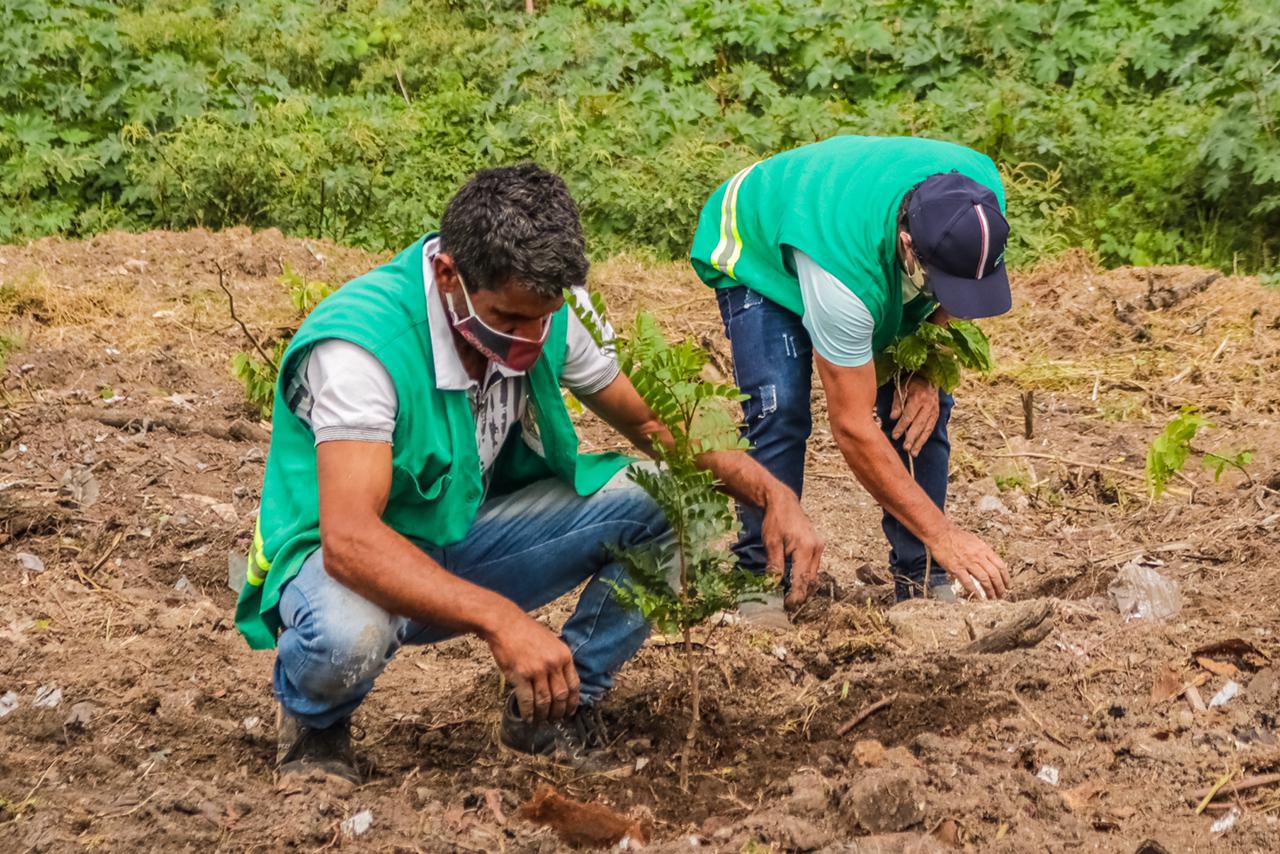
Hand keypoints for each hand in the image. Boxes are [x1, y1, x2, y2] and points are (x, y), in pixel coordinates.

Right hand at [484, 611, 579, 721]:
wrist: (505, 623)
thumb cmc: (526, 631)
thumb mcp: (551, 642)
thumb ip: (558, 660)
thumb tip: (561, 682)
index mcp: (564, 655)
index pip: (574, 685)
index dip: (573, 702)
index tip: (570, 711)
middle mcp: (553, 664)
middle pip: (561, 696)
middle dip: (558, 712)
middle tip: (554, 719)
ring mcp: (537, 670)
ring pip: (545, 701)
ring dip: (543, 715)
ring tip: (540, 720)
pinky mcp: (521, 675)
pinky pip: (527, 700)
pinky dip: (528, 712)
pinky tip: (527, 717)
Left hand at [760, 488, 824, 608]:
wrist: (783, 502)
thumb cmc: (775, 520)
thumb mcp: (771, 543)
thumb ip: (775, 566)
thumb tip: (773, 586)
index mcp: (806, 548)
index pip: (803, 579)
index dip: (796, 595)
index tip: (787, 606)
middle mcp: (817, 548)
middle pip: (811, 579)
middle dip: (801, 594)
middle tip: (788, 605)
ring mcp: (819, 547)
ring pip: (813, 574)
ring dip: (804, 586)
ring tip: (790, 597)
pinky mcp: (817, 546)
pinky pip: (813, 566)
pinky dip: (805, 576)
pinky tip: (795, 583)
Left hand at [890, 376, 939, 457]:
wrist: (929, 378)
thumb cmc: (911, 384)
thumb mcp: (901, 389)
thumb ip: (897, 404)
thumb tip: (892, 417)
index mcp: (918, 398)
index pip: (909, 416)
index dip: (901, 427)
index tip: (894, 436)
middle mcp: (928, 406)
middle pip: (919, 424)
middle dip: (912, 437)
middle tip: (905, 448)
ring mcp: (934, 411)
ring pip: (926, 429)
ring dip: (919, 442)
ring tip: (913, 453)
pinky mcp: (937, 415)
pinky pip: (930, 429)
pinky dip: (924, 439)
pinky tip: (918, 447)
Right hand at [927, 525, 1010, 599]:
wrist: (940, 533)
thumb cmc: (956, 536)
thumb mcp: (975, 541)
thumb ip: (983, 552)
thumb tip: (989, 563)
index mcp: (984, 549)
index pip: (1000, 566)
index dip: (1006, 578)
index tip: (1008, 585)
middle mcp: (978, 556)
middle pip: (994, 575)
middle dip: (1000, 587)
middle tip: (1001, 595)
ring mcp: (967, 563)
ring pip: (984, 580)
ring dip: (990, 591)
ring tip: (992, 598)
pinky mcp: (956, 568)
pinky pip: (968, 582)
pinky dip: (974, 591)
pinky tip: (978, 597)